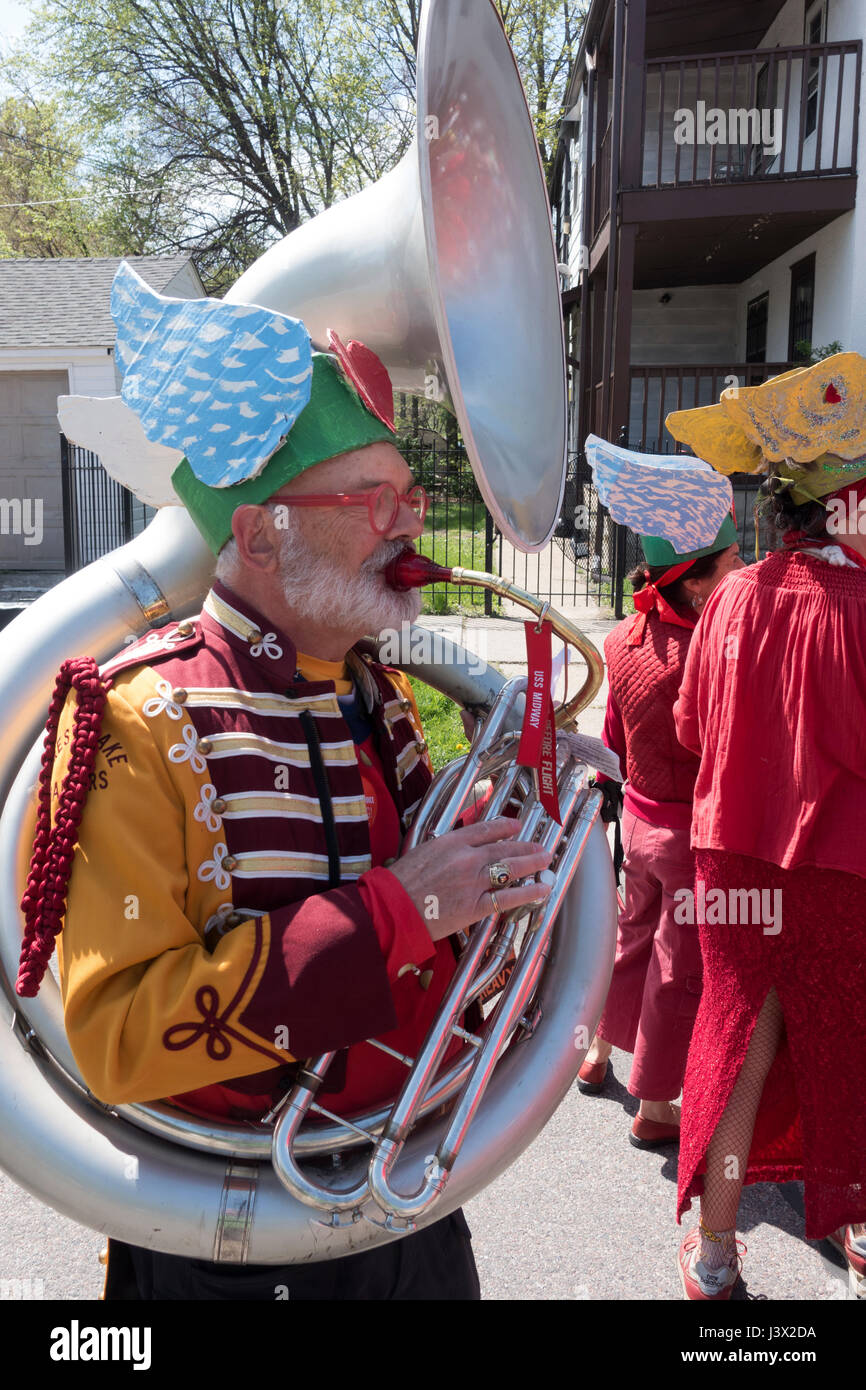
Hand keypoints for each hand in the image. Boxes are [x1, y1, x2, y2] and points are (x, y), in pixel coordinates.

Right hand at [387, 817, 552, 941]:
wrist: (391, 908)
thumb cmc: (399, 883)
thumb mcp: (421, 853)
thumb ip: (444, 850)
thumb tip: (460, 849)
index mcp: (451, 842)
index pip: (485, 829)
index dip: (505, 826)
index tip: (516, 826)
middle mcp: (466, 858)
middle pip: (503, 848)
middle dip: (525, 846)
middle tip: (540, 846)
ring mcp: (472, 882)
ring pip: (510, 868)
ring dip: (532, 863)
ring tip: (546, 860)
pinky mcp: (474, 906)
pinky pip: (507, 898)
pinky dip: (527, 893)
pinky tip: (541, 889)